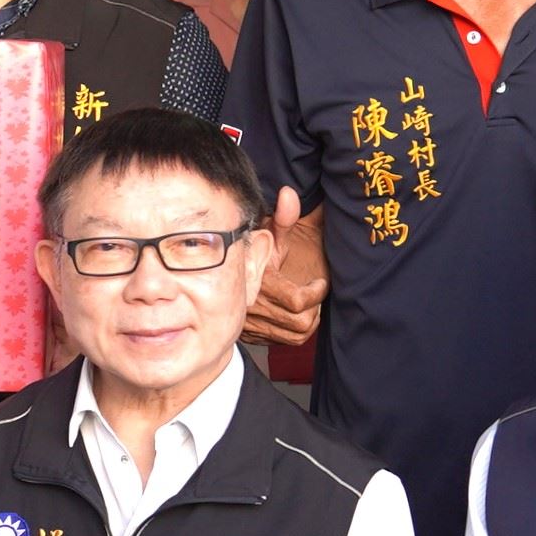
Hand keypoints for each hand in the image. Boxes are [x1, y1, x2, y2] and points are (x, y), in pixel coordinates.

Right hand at [244, 184, 323, 348]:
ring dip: (308, 322)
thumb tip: (289, 193)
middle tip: (315, 295)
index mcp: (262, 284)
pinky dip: (295, 333)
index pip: (298, 302)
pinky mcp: (254, 336)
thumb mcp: (265, 237)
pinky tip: (294, 316)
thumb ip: (282, 219)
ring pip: (296, 336)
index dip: (316, 293)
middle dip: (315, 309)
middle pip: (302, 323)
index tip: (319, 283)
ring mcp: (254, 325)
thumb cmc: (248, 256)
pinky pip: (285, 343)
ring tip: (307, 306)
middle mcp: (256, 308)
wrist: (216, 278)